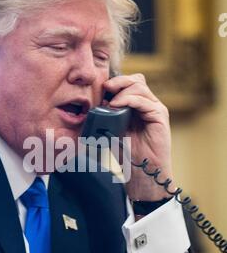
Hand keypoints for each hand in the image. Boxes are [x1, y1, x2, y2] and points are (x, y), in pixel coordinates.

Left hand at [103, 73, 173, 200]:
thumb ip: (106, 117)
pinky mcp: (160, 116)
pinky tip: (117, 106)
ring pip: (140, 87)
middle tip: (105, 89)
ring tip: (110, 103)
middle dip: (119, 81)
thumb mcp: (111, 131)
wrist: (142, 173)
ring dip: (122, 91)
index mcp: (137, 106)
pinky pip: (144, 101)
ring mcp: (155, 109)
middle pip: (136, 80)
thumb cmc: (127, 155)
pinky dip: (129, 100)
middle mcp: (148, 105)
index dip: (115, 82)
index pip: (129, 83)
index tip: (100, 90)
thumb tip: (93, 105)